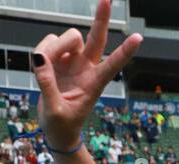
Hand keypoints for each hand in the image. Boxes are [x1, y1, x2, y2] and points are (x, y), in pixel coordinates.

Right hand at [32, 0, 141, 152]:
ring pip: (67, 38)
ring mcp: (72, 61)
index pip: (113, 65)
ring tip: (42, 66)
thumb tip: (39, 60)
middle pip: (97, 38)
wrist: (57, 130)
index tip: (139, 37)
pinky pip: (48, 43)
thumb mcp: (55, 111)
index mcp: (95, 84)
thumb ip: (47, 85)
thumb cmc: (62, 125)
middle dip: (101, 18)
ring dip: (53, 46)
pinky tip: (40, 66)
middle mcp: (87, 68)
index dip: (125, 51)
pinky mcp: (57, 59)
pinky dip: (41, 50)